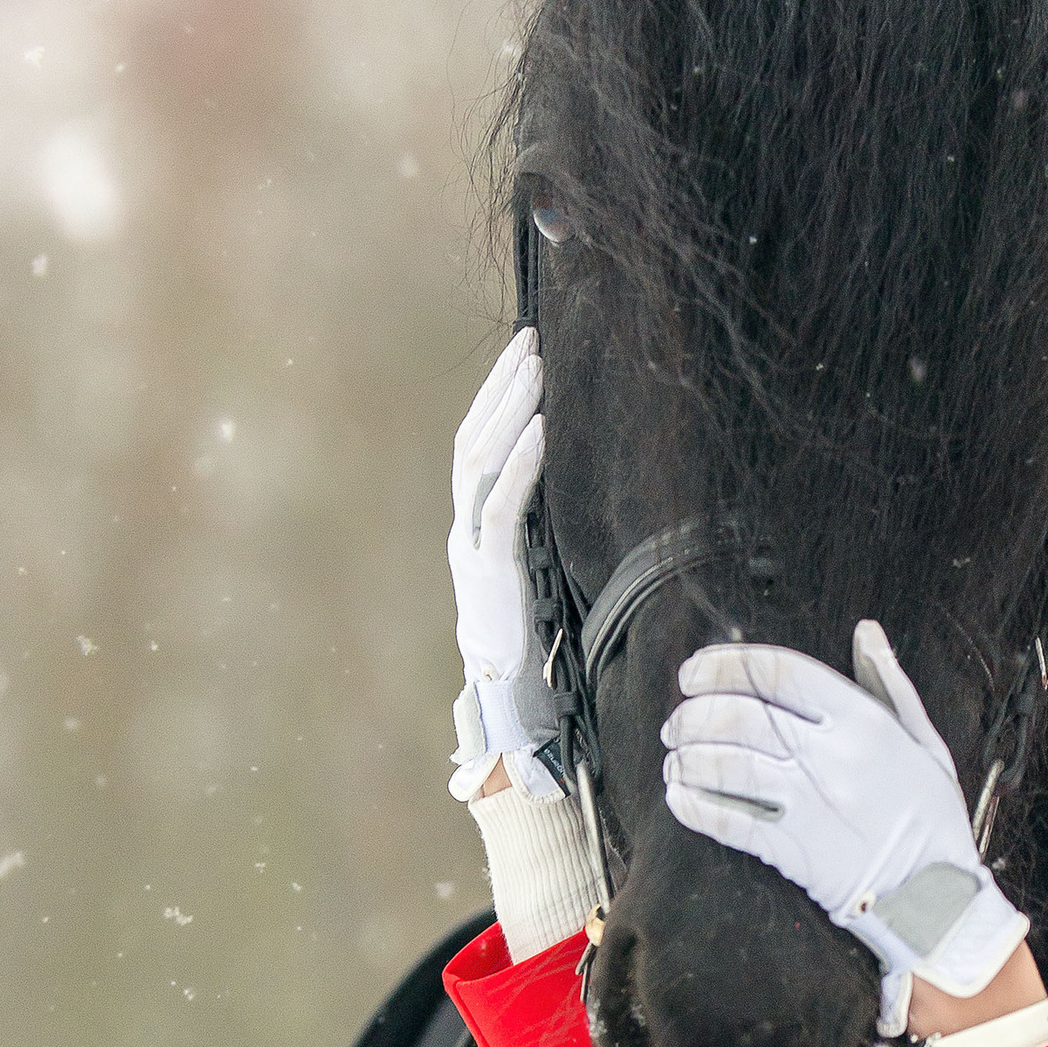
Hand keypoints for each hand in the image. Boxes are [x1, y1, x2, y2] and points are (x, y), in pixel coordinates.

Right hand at [445, 330, 563, 803]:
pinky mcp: (489, 574)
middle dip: (502, 388)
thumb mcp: (545, 577)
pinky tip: (544, 430)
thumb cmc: (539, 645)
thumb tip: (584, 488)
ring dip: (509, 410)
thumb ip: (549, 534)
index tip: (525, 356)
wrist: (515, 707)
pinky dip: (521, 465)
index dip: (496, 400)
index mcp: (473, 532)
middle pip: (472, 441)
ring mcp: (470, 551)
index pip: (476, 448)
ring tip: (537, 368)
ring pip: (478, 463)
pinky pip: (500, 507)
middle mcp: (463, 533)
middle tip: (533, 340)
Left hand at [662, 621, 1028, 1038]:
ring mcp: (809, 804)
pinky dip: (694, 805)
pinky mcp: (793, 850)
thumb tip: (867, 631)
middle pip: (741, 715)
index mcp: (863, 721)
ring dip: (688, 756)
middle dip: (694, 712)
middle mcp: (831, 756)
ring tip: (675, 757)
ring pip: (727, 763)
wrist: (938, 900)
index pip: (778, 672)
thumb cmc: (933, 820)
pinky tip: (679, 797)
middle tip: (676, 722)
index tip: (694, 672)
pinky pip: (728, 820)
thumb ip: (891, 684)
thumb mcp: (926, 742)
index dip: (724, 665)